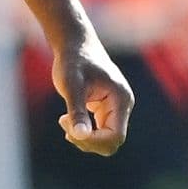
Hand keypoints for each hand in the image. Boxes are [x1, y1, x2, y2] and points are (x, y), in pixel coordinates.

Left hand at [49, 32, 134, 156]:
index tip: (69, 128)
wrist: (75, 45)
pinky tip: (67, 120)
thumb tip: (79, 136)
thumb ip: (77, 111)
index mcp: (121, 99)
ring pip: (104, 140)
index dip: (93, 140)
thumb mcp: (71, 86)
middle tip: (65, 122)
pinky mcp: (106, 110)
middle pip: (111, 142)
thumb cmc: (73, 61)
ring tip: (64, 120)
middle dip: (87, 140)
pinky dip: (83, 132)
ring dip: (83, 137)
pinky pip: (99, 132)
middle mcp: (123, 106)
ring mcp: (116, 109)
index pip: (115, 136)